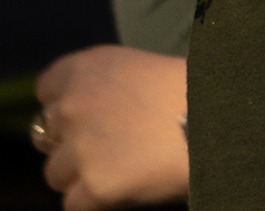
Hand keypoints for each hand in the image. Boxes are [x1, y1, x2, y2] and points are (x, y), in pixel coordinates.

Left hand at [36, 45, 188, 210]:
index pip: (46, 90)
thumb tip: (86, 117)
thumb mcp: (139, 70)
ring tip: (121, 171)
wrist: (218, 123)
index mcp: (87, 67)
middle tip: (110, 149)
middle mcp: (74, 103)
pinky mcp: (94, 186)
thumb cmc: (192, 94)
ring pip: (55, 173)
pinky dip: (95, 203)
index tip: (87, 118)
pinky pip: (73, 205)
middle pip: (47, 134)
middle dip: (72, 144)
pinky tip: (124, 190)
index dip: (66, 106)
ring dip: (80, 176)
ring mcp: (81, 147)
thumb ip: (104, 87)